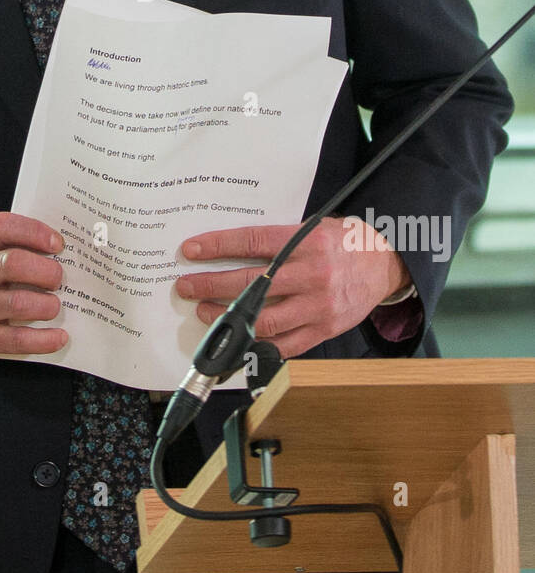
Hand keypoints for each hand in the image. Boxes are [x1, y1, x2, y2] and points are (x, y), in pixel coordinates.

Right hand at [0, 211, 67, 366]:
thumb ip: (6, 246)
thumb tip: (58, 249)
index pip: (2, 227)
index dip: (34, 232)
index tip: (57, 244)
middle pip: (13, 263)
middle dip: (46, 271)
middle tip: (58, 278)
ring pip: (18, 302)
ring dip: (47, 305)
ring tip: (54, 306)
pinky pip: (16, 339)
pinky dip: (44, 339)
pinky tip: (59, 337)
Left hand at [175, 217, 409, 358]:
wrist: (385, 264)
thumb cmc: (343, 243)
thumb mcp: (313, 228)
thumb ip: (279, 239)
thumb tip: (232, 247)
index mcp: (307, 242)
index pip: (252, 243)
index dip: (217, 247)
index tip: (191, 250)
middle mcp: (312, 274)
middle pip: (251, 283)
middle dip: (211, 285)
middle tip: (186, 285)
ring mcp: (318, 306)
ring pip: (264, 319)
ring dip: (228, 318)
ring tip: (204, 312)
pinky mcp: (324, 330)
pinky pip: (285, 344)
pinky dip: (258, 344)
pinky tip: (237, 338)